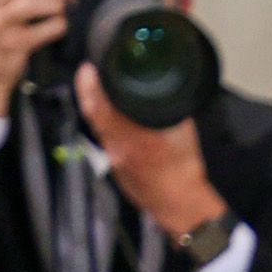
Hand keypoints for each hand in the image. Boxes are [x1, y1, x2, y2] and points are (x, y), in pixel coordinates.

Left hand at [75, 67, 224, 241]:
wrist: (181, 203)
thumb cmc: (184, 170)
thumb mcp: (182, 128)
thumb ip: (169, 106)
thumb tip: (164, 90)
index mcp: (132, 134)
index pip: (99, 104)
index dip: (88, 83)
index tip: (87, 69)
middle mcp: (118, 146)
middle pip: (92, 113)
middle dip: (88, 91)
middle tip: (88, 75)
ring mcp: (114, 158)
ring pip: (97, 127)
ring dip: (95, 108)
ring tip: (99, 93)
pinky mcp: (115, 167)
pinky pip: (105, 140)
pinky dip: (105, 127)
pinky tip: (114, 122)